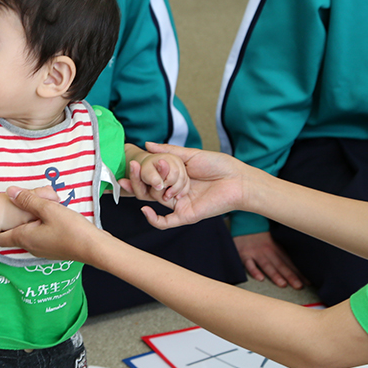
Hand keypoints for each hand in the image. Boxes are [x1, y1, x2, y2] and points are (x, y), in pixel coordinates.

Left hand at [0, 186, 110, 263]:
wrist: (94, 248)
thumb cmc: (71, 230)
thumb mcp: (48, 209)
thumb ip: (28, 200)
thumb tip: (9, 191)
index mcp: (24, 238)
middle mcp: (30, 247)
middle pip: (12, 235)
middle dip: (8, 222)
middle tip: (8, 207)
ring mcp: (42, 250)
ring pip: (26, 235)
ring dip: (24, 223)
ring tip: (28, 208)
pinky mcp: (53, 248)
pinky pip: (38, 236)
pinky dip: (36, 226)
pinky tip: (46, 216)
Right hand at [120, 142, 246, 229]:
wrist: (238, 180)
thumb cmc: (218, 165)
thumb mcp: (190, 154)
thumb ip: (169, 151)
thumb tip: (147, 144)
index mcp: (175, 177)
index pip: (151, 176)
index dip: (139, 172)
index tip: (130, 163)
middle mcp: (174, 191)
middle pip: (149, 189)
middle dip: (136, 181)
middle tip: (130, 170)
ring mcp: (178, 204)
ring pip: (154, 201)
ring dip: (149, 190)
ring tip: (152, 178)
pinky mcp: (185, 215)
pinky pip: (165, 222)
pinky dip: (153, 219)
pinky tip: (145, 210)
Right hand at [234, 232, 305, 288]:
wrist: (245, 225)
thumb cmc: (261, 239)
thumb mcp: (274, 244)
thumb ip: (283, 256)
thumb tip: (297, 271)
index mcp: (277, 250)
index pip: (289, 263)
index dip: (298, 273)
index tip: (307, 283)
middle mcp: (268, 252)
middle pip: (280, 265)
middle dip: (290, 276)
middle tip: (298, 286)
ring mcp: (256, 253)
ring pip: (266, 265)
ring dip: (275, 275)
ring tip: (283, 284)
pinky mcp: (244, 255)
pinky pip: (249, 264)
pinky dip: (254, 271)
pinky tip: (260, 279)